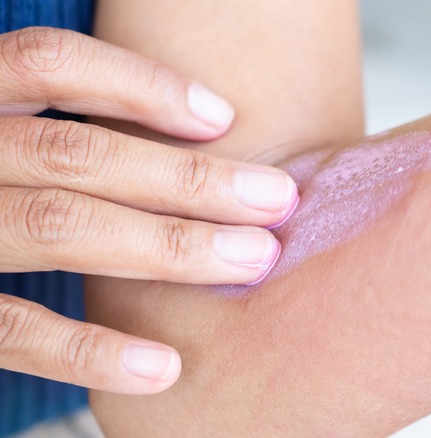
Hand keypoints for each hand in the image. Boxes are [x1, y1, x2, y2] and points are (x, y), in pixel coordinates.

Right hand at [0, 27, 297, 393]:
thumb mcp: (5, 136)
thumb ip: (64, 131)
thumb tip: (204, 134)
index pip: (48, 62)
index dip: (139, 84)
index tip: (224, 116)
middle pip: (76, 154)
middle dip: (188, 179)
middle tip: (278, 200)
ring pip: (58, 227)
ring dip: (168, 247)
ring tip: (251, 260)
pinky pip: (11, 331)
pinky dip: (91, 349)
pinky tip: (166, 366)